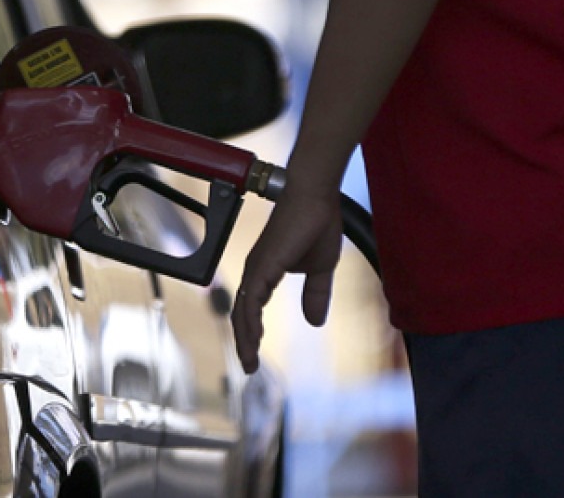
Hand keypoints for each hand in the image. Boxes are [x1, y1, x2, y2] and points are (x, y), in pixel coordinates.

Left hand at [230, 188, 342, 374]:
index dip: (251, 332)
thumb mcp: (322, 268)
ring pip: (242, 310)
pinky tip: (254, 340)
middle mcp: (255, 270)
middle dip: (244, 342)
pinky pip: (251, 300)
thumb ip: (316, 293)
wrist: (316, 196)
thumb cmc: (318, 223)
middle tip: (249, 368)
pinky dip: (250, 322)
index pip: (251, 307)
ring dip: (245, 338)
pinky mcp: (262, 264)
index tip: (254, 355)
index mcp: (265, 270)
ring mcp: (256, 267)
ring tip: (249, 363)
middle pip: (241, 313)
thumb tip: (314, 321)